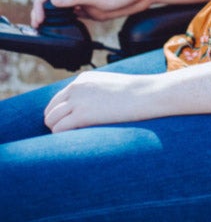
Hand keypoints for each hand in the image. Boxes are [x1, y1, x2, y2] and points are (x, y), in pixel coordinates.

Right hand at [30, 0, 159, 27]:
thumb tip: (53, 0)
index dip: (40, 2)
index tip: (38, 17)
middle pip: (55, 1)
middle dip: (45, 13)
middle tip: (40, 28)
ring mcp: (87, 1)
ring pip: (66, 11)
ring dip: (57, 20)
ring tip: (50, 32)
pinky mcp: (95, 10)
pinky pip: (78, 17)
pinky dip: (71, 24)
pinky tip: (69, 31)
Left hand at [44, 70, 163, 131]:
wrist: (149, 94)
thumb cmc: (137, 94)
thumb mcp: (111, 87)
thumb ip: (96, 94)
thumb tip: (92, 110)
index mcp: (83, 79)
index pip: (58, 98)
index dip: (61, 114)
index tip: (69, 125)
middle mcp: (76, 87)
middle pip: (51, 109)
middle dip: (56, 123)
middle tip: (69, 136)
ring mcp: (78, 100)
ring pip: (51, 120)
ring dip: (58, 131)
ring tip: (73, 140)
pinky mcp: (82, 114)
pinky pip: (59, 129)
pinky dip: (62, 137)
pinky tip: (76, 141)